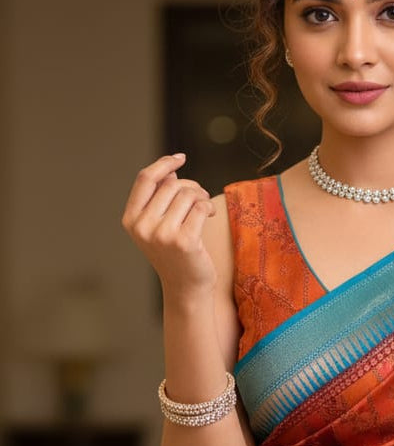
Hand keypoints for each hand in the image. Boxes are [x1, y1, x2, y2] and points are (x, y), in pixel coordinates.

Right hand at [121, 154, 216, 297]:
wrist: (186, 287)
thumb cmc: (175, 253)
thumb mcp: (158, 225)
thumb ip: (159, 199)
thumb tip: (169, 173)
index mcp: (131, 220)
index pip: (145, 179)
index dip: (163, 164)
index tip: (180, 158)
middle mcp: (142, 227)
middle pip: (171, 185)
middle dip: (191, 186)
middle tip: (201, 197)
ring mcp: (162, 234)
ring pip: (187, 194)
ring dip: (201, 197)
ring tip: (205, 209)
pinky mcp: (184, 240)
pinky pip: (201, 207)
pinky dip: (209, 208)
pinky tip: (211, 216)